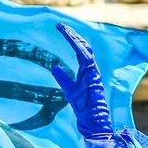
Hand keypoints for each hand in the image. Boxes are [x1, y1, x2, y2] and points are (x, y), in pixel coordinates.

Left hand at [49, 24, 114, 144]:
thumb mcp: (68, 90)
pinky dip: (79, 48)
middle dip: (72, 35)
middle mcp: (91, 69)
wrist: (93, 121)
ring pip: (85, 50)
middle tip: (60, 26)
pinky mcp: (93, 77)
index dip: (72, 40)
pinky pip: (87, 58)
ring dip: (74, 38)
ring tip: (64, 29)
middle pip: (83, 47)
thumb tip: (54, 67)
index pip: (80, 51)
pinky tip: (71, 39)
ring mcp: (93, 72)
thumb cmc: (83, 108)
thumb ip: (62, 78)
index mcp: (86, 71)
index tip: (61, 30)